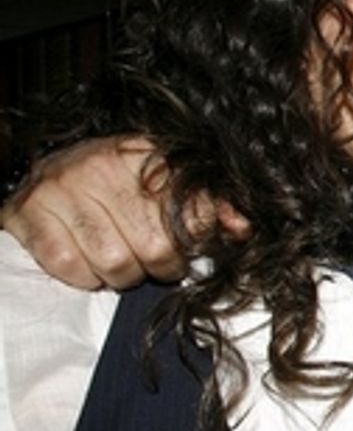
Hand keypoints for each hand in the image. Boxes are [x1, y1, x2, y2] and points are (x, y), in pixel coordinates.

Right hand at [0, 136, 247, 289]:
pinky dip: (86, 277)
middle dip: (161, 264)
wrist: (44, 174)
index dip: (198, 237)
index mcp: (145, 153)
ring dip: (124, 274)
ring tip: (121, 259)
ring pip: (116, 263)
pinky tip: (89, 261)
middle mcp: (103, 166)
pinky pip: (72, 269)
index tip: (194, 245)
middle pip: (157, 246)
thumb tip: (244, 227)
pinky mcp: (30, 214)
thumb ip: (209, 203)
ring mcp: (63, 188)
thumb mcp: (162, 181)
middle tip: (153, 257)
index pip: (193, 208)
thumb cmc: (114, 185)